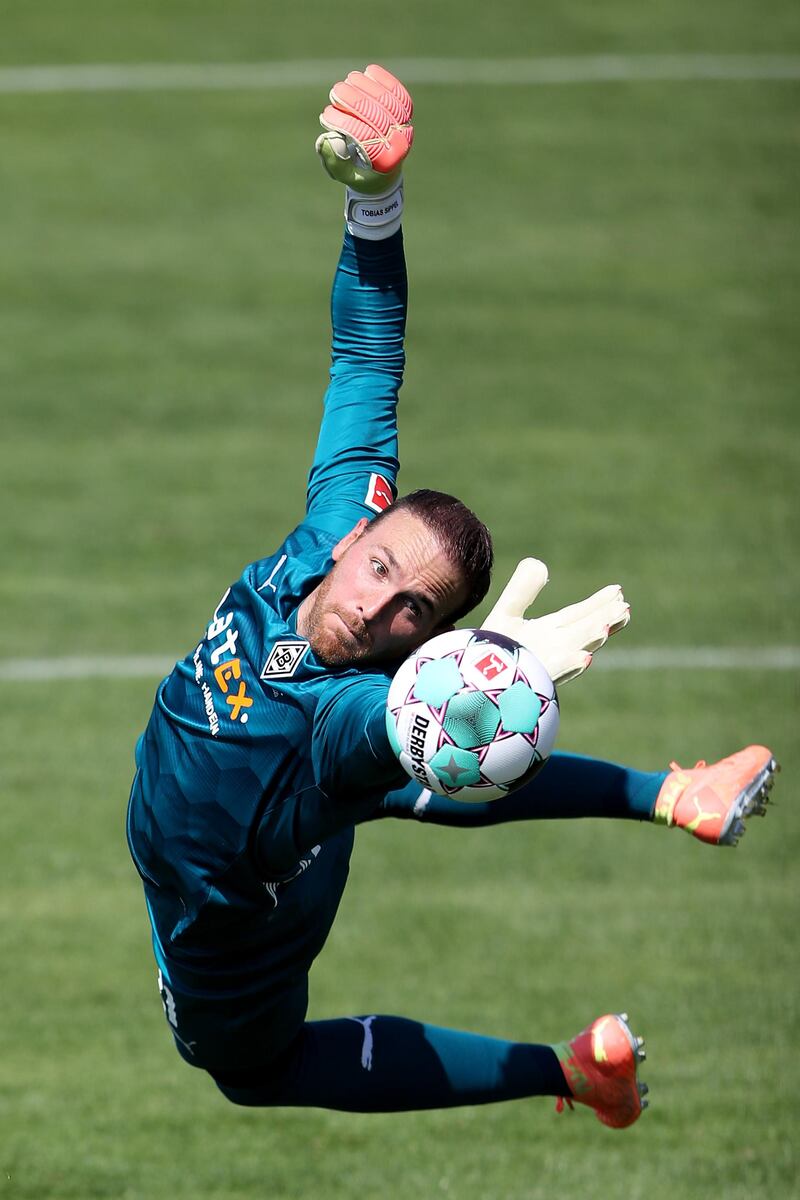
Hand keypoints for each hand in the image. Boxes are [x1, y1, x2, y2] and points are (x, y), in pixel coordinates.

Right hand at [315, 65, 413, 239]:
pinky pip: (398, 93)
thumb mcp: (345, 175)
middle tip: (335, 91)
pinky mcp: (405, 113)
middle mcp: (399, 143)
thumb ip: (335, 161)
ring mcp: (405, 126)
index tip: (325, 115)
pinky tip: (368, 72)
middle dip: (353, 100)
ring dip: (367, 86)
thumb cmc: (360, 173)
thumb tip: (327, 139)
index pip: (364, 135)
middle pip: (376, 115)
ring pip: (387, 100)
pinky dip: (384, 80)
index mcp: (385, 161)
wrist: (383, 172)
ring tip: (348, 80)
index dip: (343, 122)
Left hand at [482, 559, 629, 685]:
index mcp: (549, 633)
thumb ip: (522, 590)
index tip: (618, 591)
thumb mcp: (507, 612)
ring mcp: (546, 665)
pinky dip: (570, 666)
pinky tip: (585, 658)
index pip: (579, 615)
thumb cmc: (490, 650)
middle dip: (604, 620)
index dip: (598, 604)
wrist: (473, 681)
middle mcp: (553, 649)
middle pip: (584, 631)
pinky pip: (553, 673)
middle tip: (625, 609)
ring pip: (574, 649)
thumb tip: (540, 565)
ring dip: (591, 640)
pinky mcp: (532, 679)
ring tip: (605, 627)